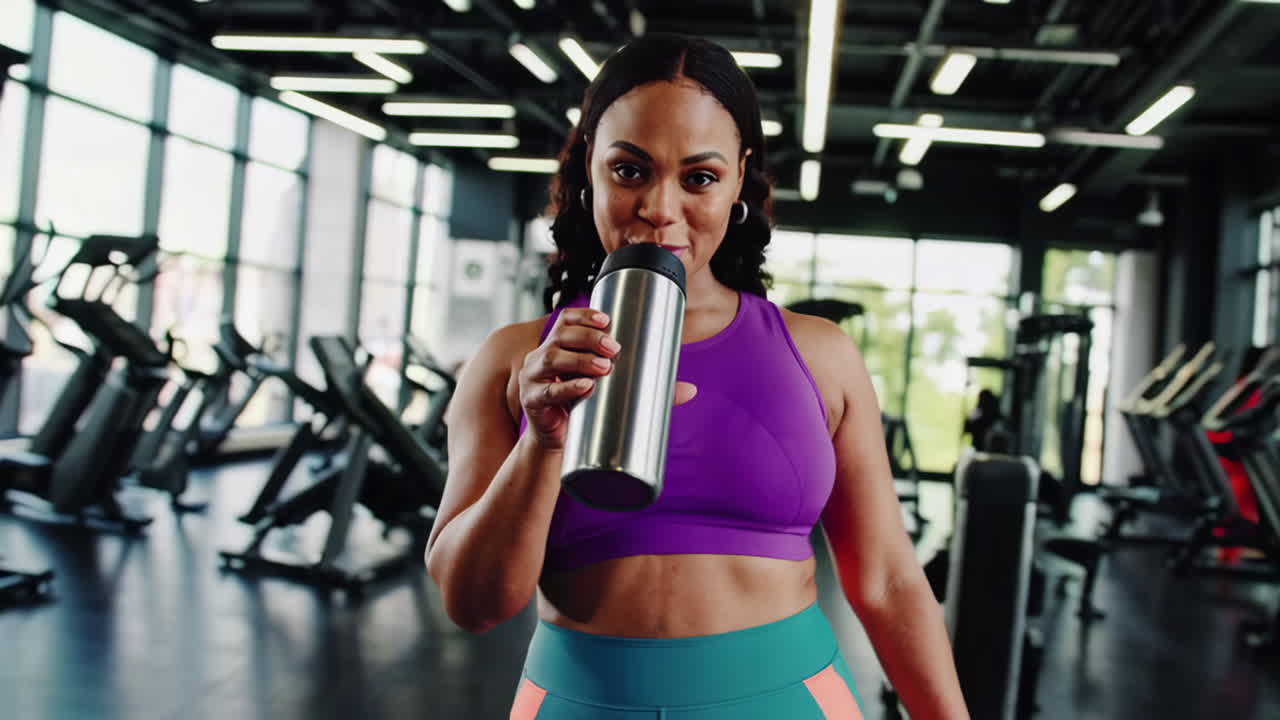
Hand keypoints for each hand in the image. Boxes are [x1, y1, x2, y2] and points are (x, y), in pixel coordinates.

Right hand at [519, 309, 696, 450]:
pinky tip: (585, 387)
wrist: (557, 441)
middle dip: (589, 337)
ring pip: (552, 358)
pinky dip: (566, 388)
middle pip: (561, 335)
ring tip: (605, 366)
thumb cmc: (584, 408)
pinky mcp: (532, 401)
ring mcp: (533, 378)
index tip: (608, 319)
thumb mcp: (612, 392)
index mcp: (559, 346)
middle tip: (615, 347)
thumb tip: (691, 390)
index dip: (585, 316)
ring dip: (580, 359)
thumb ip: (647, 387)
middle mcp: (542, 357)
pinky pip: (548, 392)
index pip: (567, 320)